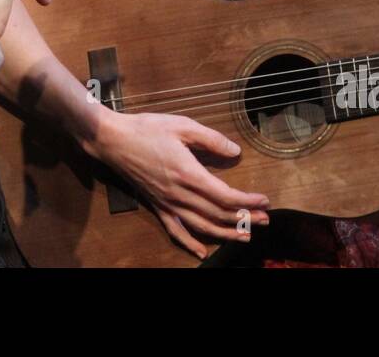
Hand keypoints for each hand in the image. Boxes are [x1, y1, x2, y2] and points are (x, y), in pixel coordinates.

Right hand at [88, 110, 270, 259]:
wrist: (113, 140)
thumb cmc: (147, 128)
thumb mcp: (182, 125)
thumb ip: (211, 139)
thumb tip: (236, 152)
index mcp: (188, 173)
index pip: (224, 196)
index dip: (247, 201)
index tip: (264, 200)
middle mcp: (178, 194)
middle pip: (217, 214)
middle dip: (244, 218)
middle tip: (265, 220)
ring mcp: (167, 203)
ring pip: (201, 226)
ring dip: (225, 233)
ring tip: (246, 236)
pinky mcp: (156, 205)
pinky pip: (174, 230)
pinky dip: (189, 243)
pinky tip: (201, 252)